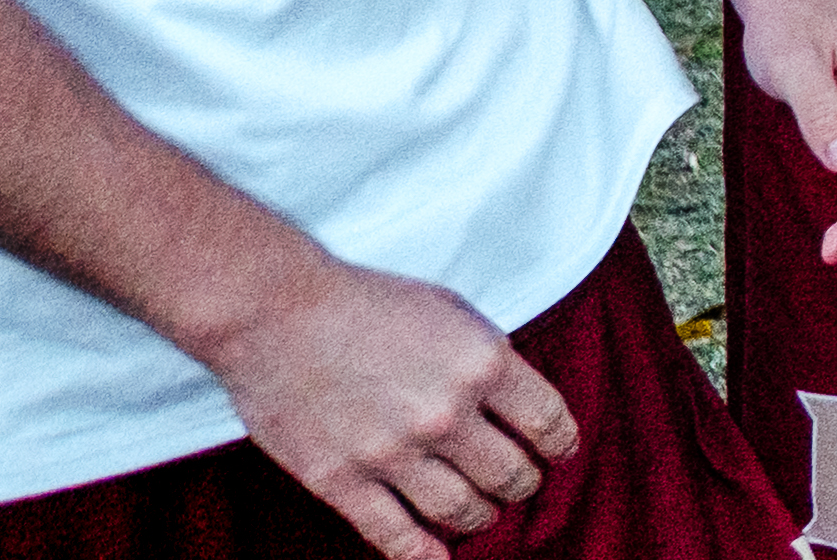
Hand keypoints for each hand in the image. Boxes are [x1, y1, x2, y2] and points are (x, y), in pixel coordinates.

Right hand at [203, 249, 572, 559]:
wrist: (275, 312)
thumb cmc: (366, 303)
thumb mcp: (452, 312)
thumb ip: (487, 360)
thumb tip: (516, 405)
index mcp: (482, 362)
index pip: (548, 423)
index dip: (561, 445)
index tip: (558, 453)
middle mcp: (445, 413)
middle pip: (511, 475)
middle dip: (522, 484)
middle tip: (517, 483)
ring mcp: (392, 452)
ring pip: (462, 511)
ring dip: (481, 517)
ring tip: (480, 512)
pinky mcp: (340, 481)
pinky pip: (394, 536)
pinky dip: (424, 555)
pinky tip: (439, 558)